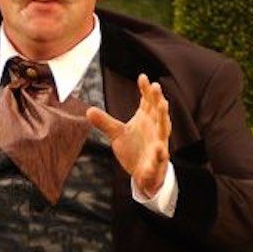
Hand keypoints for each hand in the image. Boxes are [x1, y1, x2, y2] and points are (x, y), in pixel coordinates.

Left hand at [86, 74, 170, 196]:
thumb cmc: (133, 149)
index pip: (148, 101)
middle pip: (158, 110)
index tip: (142, 77)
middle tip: (155, 86)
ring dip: (164, 117)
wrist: (143, 174)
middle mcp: (155, 128)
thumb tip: (88, 110)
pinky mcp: (158, 161)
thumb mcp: (117, 134)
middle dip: (157, 98)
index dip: (146, 89)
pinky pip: (160, 157)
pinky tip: (159, 149)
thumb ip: (105, 122)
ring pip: (164, 129)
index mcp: (146, 119)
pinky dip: (160, 153)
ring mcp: (159, 144)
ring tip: (163, 105)